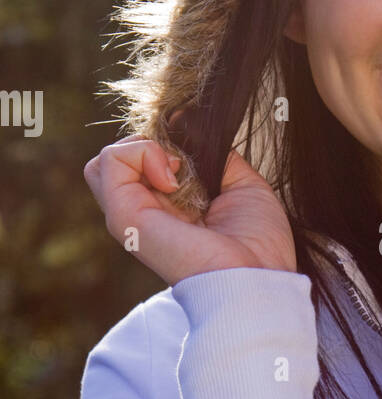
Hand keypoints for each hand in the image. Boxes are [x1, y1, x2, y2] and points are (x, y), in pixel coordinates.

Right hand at [83, 135, 296, 285]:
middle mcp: (145, 214)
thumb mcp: (241, 184)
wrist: (259, 277)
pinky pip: (109, 161)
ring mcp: (130, 217)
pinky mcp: (124, 217)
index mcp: (168, 210)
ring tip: (177, 169)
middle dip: (150, 144)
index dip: (165, 145)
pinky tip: (172, 176)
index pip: (141, 163)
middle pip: (117, 162)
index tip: (197, 156)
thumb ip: (211, 156)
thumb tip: (182, 121)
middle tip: (183, 163)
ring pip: (106, 160)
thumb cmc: (257, 243)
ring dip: (145, 147)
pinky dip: (141, 152)